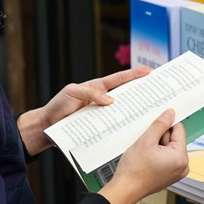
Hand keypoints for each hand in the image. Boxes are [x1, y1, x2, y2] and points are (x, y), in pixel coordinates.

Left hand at [17, 66, 150, 156]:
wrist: (46, 128)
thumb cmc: (57, 106)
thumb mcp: (72, 93)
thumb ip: (90, 93)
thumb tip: (110, 100)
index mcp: (97, 88)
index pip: (119, 79)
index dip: (134, 75)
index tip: (149, 70)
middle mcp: (102, 101)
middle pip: (125, 96)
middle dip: (141, 94)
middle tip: (156, 94)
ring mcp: (102, 115)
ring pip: (122, 113)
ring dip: (134, 114)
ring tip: (149, 114)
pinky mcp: (99, 129)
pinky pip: (113, 128)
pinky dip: (122, 129)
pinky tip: (131, 132)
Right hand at [99, 109, 188, 203]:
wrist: (126, 189)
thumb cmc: (134, 171)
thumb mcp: (147, 141)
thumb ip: (160, 124)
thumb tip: (170, 113)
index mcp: (180, 157)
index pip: (179, 130)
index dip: (166, 124)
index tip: (157, 123)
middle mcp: (183, 166)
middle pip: (174, 139)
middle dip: (160, 137)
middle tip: (147, 142)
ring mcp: (177, 172)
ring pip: (169, 148)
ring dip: (158, 145)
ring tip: (145, 152)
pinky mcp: (171, 175)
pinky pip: (167, 157)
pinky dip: (158, 154)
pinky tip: (147, 158)